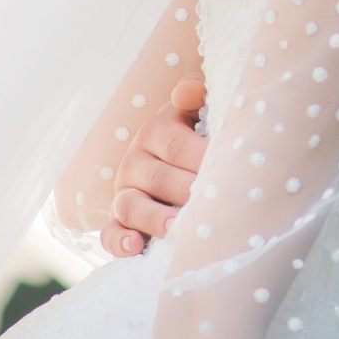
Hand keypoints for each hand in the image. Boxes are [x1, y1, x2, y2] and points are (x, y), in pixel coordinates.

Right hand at [104, 74, 205, 256]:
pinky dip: (119, 242)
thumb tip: (187, 91)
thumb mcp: (200, 109)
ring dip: (154, 218)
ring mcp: (124, 191)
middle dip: (185, 191)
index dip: (202, 158)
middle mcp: (135, 161)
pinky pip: (110, 233)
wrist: (178, 159)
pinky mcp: (117, 220)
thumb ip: (197, 95)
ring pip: (131, 206)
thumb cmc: (200, 132)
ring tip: (177, 227)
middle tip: (213, 202)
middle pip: (158, 179)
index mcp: (157, 130)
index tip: (229, 169)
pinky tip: (136, 247)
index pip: (178, 146)